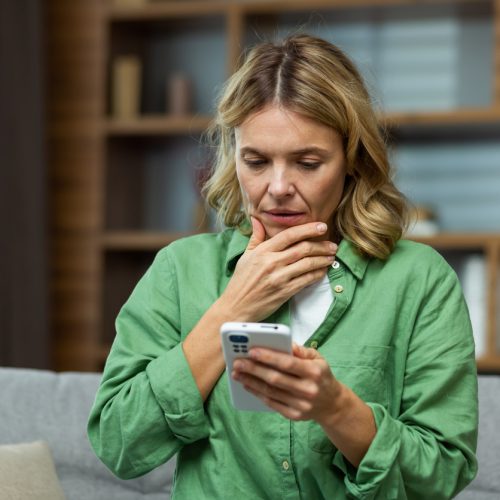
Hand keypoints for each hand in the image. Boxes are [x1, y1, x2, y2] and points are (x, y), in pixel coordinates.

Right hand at [216, 217, 336, 321]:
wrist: (236, 306)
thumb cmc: (241, 281)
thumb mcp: (246, 256)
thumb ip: (256, 237)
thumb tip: (257, 220)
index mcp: (263, 251)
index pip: (289, 235)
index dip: (308, 229)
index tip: (321, 226)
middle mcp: (272, 262)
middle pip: (303, 248)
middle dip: (321, 245)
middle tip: (332, 244)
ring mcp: (279, 278)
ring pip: (308, 264)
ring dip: (323, 259)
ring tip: (331, 256)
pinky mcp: (285, 292)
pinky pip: (306, 280)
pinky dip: (317, 274)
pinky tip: (322, 270)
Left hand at [232, 343, 342, 422]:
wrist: (332, 404)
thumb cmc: (320, 375)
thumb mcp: (317, 358)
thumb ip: (300, 350)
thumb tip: (283, 342)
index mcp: (314, 372)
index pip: (288, 363)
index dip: (268, 357)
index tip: (251, 351)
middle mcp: (308, 389)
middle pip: (275, 378)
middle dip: (254, 369)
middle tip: (238, 362)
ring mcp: (302, 405)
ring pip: (271, 392)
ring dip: (251, 382)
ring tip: (237, 373)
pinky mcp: (295, 415)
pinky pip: (272, 404)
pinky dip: (258, 394)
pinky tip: (247, 385)